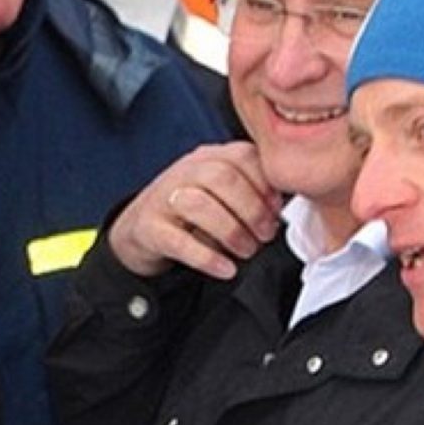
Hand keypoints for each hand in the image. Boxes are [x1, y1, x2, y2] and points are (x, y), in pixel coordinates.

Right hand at [108, 141, 281, 279]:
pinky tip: (225, 268)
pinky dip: (207, 258)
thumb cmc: (189, 212)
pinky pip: (179, 241)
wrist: (140, 230)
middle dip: (252, 209)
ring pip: (199, 205)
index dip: (265, 184)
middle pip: (222, 177)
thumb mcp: (219, 193)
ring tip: (246, 251)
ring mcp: (163, 198)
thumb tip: (282, 207)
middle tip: (265, 235)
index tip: (277, 210)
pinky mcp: (149, 228)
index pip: (242, 156)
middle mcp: (184, 172)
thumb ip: (249, 191)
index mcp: (207, 158)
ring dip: (231, 231)